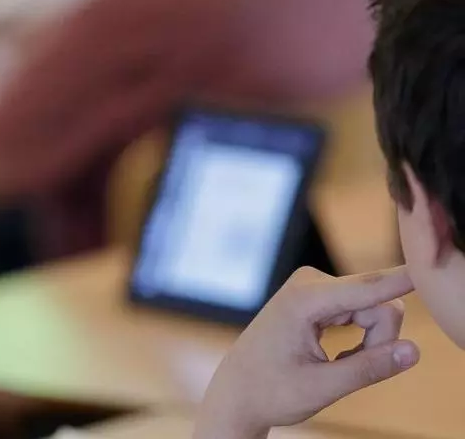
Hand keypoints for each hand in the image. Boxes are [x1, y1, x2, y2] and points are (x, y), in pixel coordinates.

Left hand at [195, 267, 419, 438]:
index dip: (400, 280)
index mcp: (302, 302)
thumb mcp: (320, 388)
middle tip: (346, 368)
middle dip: (377, 340)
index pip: (366, 288)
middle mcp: (308, 284)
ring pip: (373, 309)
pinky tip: (333, 356)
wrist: (237, 392)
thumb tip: (412, 350)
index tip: (424, 268)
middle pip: (377, 304)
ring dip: (368, 342)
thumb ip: (368, 369)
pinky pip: (361, 311)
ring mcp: (312, 287)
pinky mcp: (318, 295)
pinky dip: (358, 339)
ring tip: (335, 365)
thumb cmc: (269, 392)